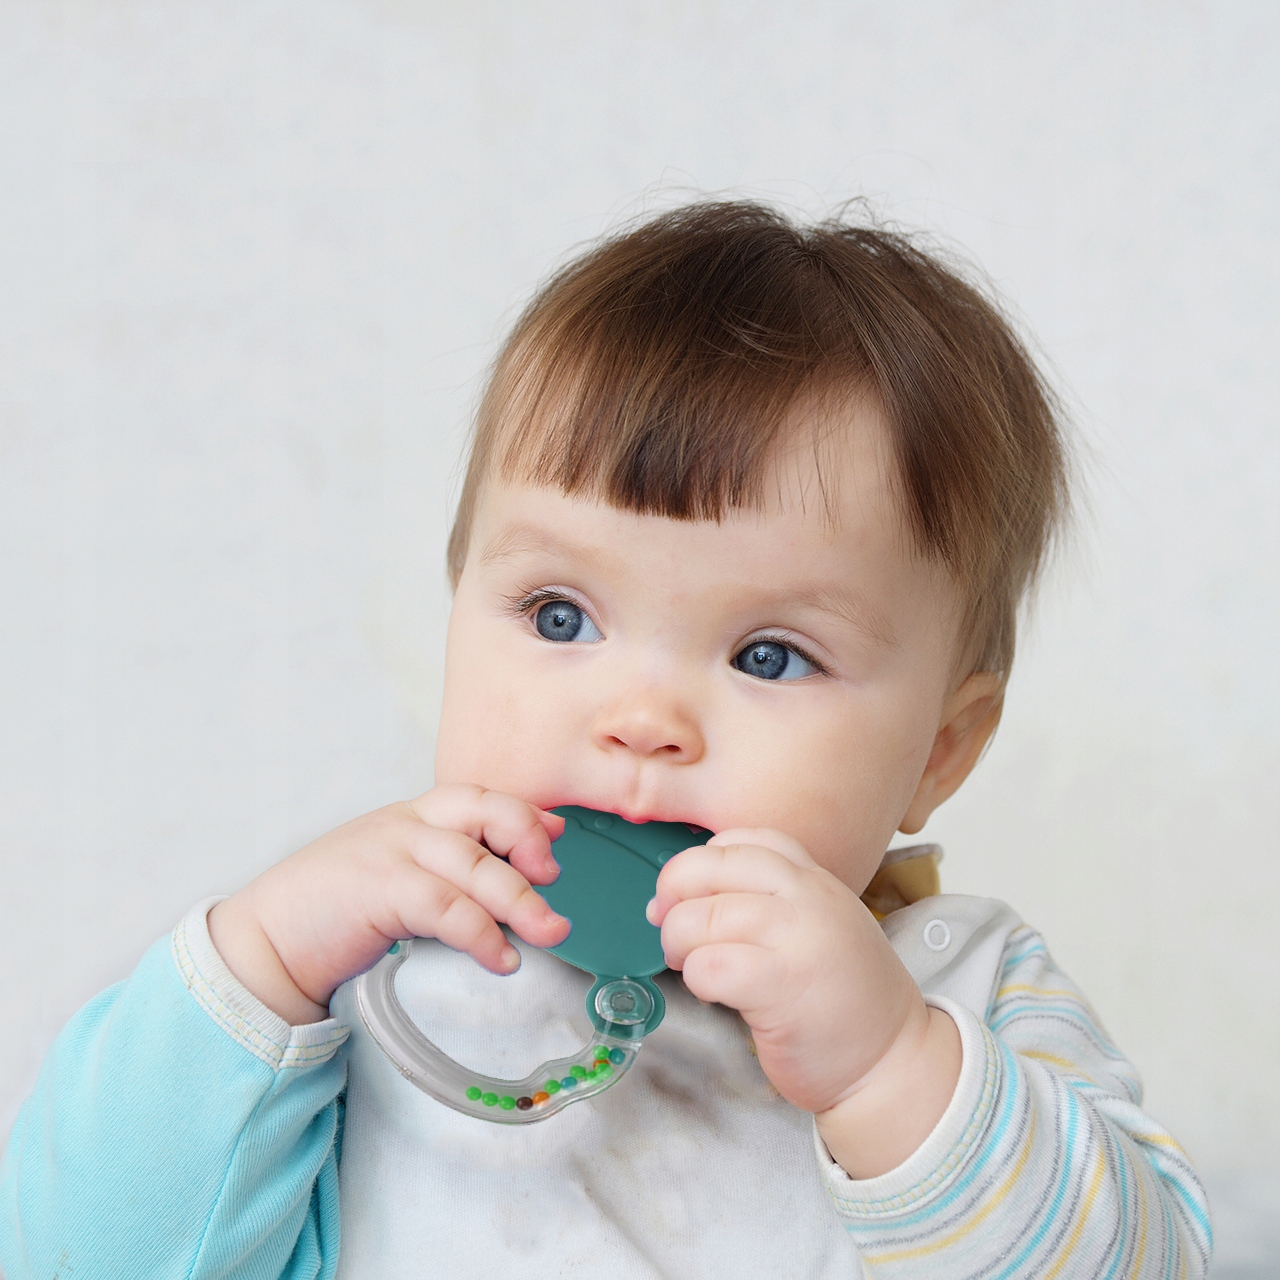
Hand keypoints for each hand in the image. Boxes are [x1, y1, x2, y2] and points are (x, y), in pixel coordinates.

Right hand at [208, 785, 570, 1024]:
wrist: (265, 940)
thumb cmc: (332, 911)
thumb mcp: (394, 873)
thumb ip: (445, 868)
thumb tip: (509, 879)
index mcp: (411, 816)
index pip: (479, 797)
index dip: (524, 813)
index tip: (556, 835)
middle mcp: (405, 824)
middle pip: (484, 814)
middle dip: (528, 841)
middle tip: (554, 879)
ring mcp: (391, 853)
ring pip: (474, 865)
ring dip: (521, 902)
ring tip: (550, 932)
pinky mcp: (378, 890)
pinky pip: (447, 907)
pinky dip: (482, 934)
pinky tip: (502, 957)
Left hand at [648, 829, 960, 1176]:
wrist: (893, 1059)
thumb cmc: (841, 997)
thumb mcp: (816, 924)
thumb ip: (765, 899)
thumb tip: (672, 899)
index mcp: (813, 877)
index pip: (741, 838)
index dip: (700, 864)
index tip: (692, 897)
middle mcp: (806, 897)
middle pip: (710, 867)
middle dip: (673, 897)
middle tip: (674, 932)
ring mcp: (796, 938)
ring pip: (700, 916)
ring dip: (679, 944)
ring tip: (694, 966)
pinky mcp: (780, 986)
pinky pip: (709, 965)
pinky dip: (696, 980)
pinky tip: (714, 994)